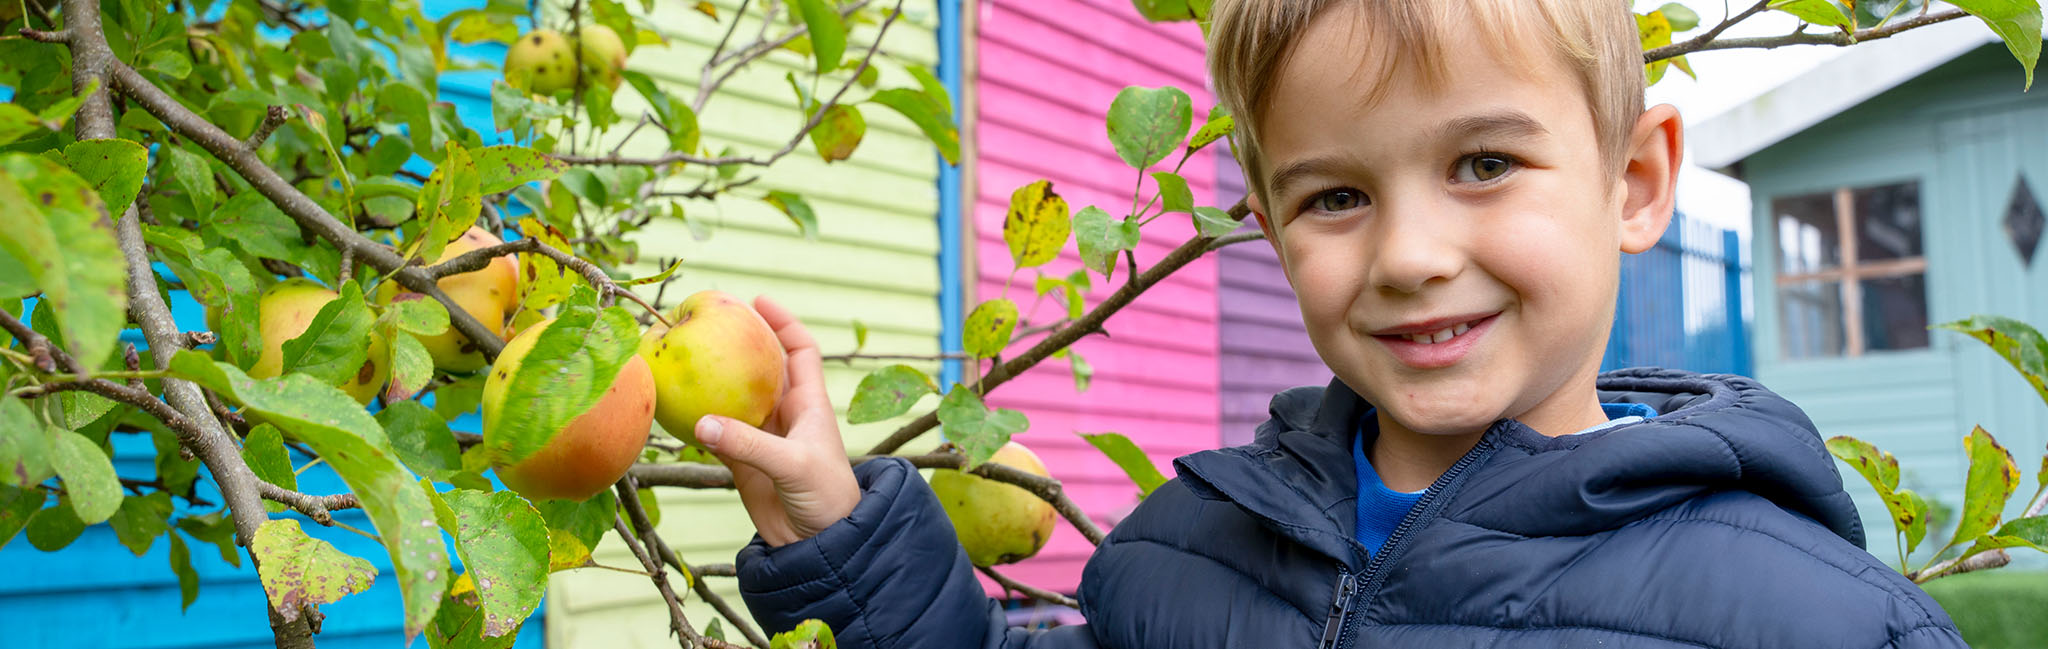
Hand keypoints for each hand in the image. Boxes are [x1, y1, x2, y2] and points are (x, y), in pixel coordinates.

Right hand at [693, 295, 860, 546]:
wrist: (821, 545)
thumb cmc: (826, 498)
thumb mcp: (793, 466)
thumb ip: (749, 446)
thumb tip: (701, 424)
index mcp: (809, 404)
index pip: (801, 351)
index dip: (783, 323)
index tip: (757, 300)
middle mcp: (785, 415)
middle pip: (760, 367)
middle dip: (738, 344)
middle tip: (705, 322)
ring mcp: (762, 438)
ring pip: (733, 400)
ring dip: (711, 383)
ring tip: (680, 358)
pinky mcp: (743, 463)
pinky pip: (715, 436)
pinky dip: (696, 425)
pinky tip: (672, 412)